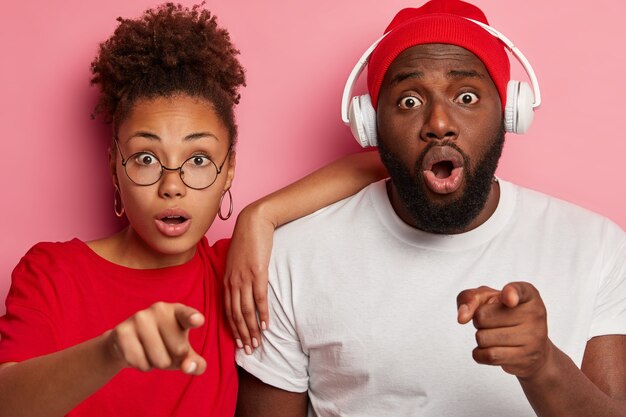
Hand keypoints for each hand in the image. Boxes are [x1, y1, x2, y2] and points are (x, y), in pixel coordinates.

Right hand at [106, 302, 205, 374]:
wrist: (127, 343)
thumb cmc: (164, 345)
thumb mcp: (184, 354)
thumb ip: (195, 363)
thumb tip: (188, 367)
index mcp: (178, 311)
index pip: (188, 315)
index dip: (193, 318)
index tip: (197, 320)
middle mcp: (160, 309)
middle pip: (179, 350)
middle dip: (173, 358)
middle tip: (162, 348)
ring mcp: (140, 318)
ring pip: (160, 360)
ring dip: (157, 364)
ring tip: (150, 350)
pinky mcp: (122, 332)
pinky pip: (141, 364)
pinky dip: (142, 366)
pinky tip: (138, 353)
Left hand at [223, 204, 272, 353]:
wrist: (253, 222)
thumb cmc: (246, 240)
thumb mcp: (235, 260)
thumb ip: (236, 276)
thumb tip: (241, 289)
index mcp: (226, 280)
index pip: (227, 310)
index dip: (233, 328)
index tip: (239, 342)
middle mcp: (233, 282)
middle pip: (235, 314)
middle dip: (242, 334)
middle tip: (249, 350)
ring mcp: (245, 278)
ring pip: (246, 310)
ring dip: (252, 329)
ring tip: (257, 343)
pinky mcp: (258, 273)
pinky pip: (259, 298)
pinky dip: (262, 314)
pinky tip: (266, 325)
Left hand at [456, 282, 552, 378]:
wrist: (531, 348)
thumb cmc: (505, 316)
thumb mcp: (487, 299)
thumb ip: (469, 298)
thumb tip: (462, 317)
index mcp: (529, 294)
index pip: (518, 290)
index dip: (510, 293)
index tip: (508, 299)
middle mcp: (535, 314)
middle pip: (482, 316)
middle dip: (479, 321)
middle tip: (494, 322)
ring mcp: (534, 337)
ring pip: (482, 338)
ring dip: (480, 338)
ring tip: (496, 336)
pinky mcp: (526, 358)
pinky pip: (488, 356)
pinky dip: (480, 354)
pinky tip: (491, 350)